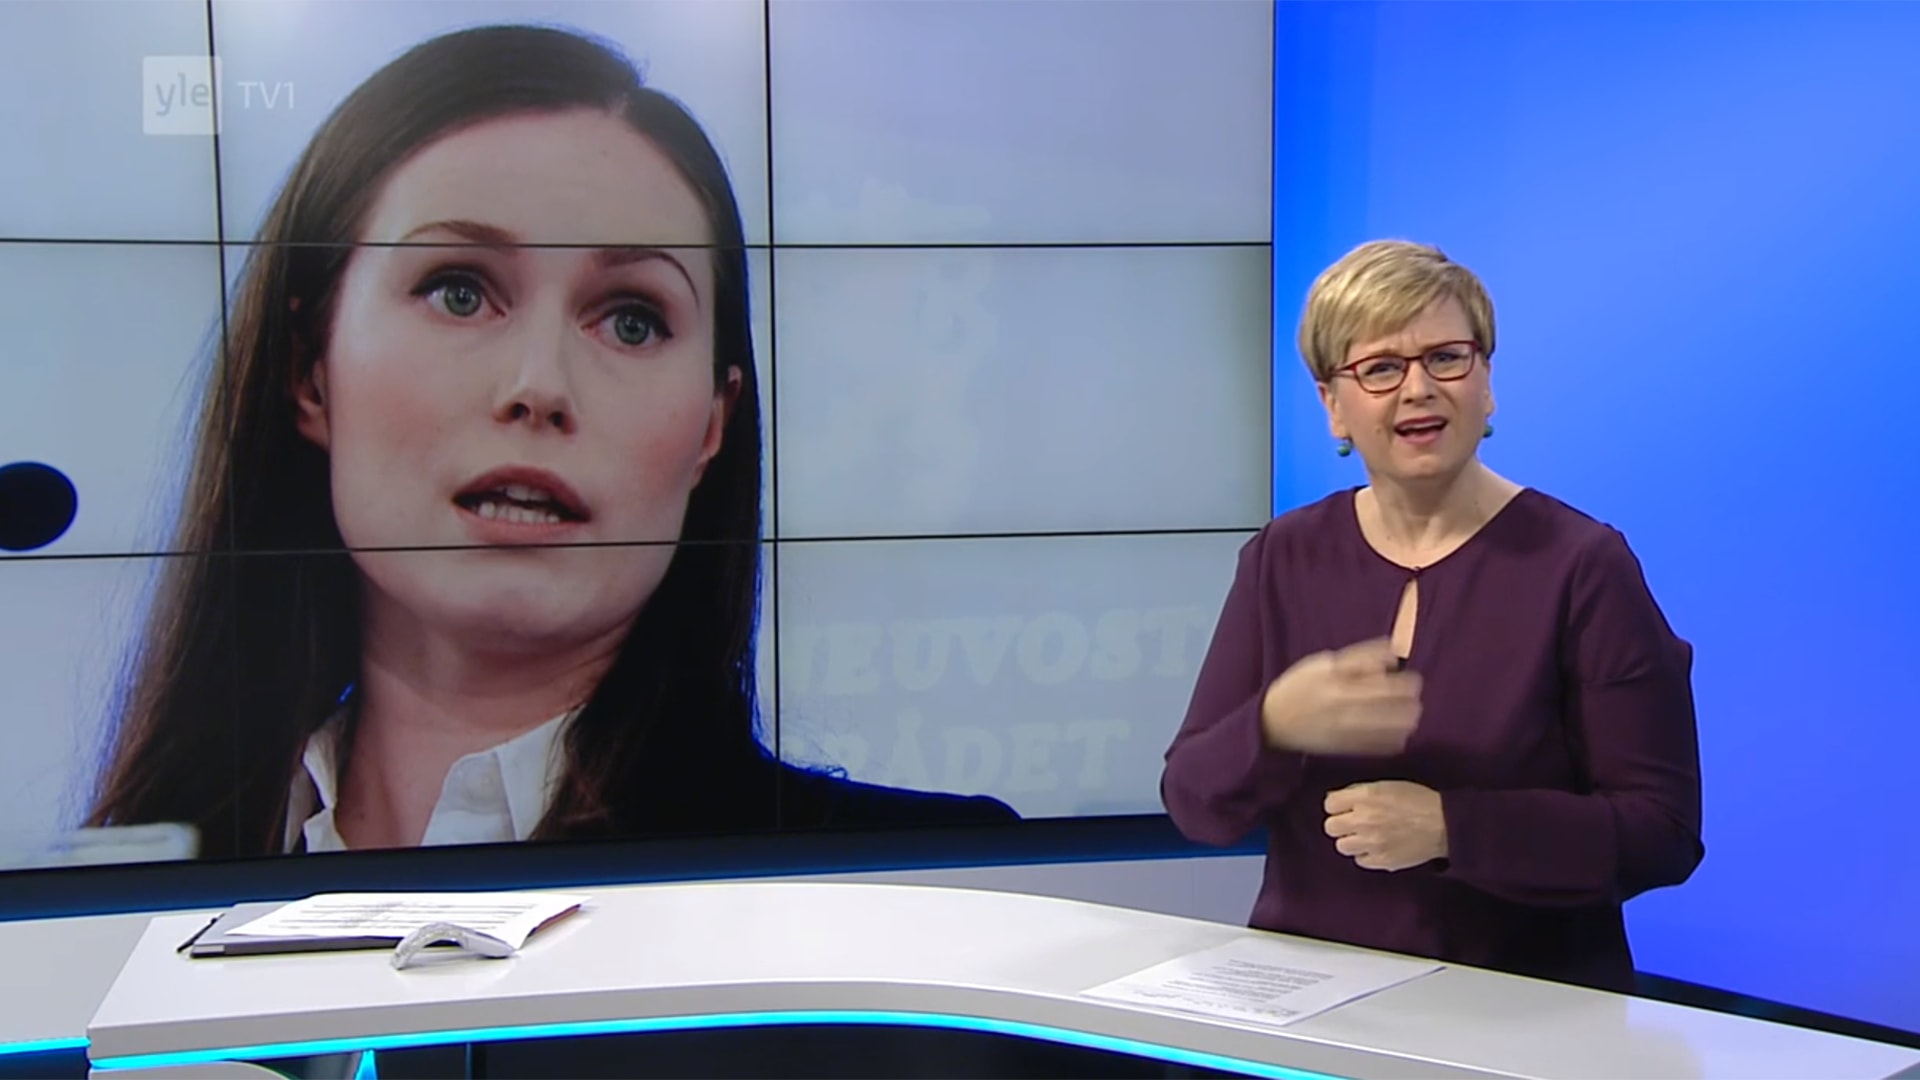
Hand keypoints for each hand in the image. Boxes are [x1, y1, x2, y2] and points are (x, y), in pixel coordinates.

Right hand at [1260, 638, 1420, 755]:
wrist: (1273, 720)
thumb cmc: (1301, 685)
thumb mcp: (1323, 663)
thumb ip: (1358, 658)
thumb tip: (1392, 653)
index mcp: (1337, 682)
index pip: (1379, 681)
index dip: (1402, 682)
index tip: (1415, 680)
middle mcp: (1342, 706)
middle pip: (1384, 705)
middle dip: (1407, 702)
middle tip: (1416, 697)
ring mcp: (1343, 729)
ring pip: (1382, 729)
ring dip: (1403, 723)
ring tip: (1412, 717)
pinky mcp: (1343, 747)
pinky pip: (1373, 747)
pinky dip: (1391, 743)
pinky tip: (1400, 737)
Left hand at [1323, 781, 1447, 870]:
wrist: (1443, 824)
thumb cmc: (1418, 800)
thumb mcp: (1386, 785)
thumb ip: (1359, 792)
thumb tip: (1337, 799)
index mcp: (1365, 797)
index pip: (1329, 804)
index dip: (1337, 805)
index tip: (1345, 807)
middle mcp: (1363, 820)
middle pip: (1331, 827)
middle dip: (1341, 824)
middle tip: (1354, 823)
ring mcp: (1371, 843)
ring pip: (1342, 846)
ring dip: (1351, 841)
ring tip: (1365, 836)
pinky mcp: (1381, 861)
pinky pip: (1360, 860)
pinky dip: (1365, 855)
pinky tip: (1376, 847)